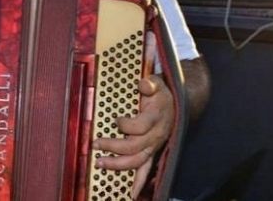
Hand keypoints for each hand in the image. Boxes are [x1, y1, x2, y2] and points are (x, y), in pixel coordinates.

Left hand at [93, 74, 173, 198]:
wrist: (176, 106)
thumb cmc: (162, 94)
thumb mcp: (158, 83)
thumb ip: (151, 83)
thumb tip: (144, 84)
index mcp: (155, 118)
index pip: (139, 127)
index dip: (125, 125)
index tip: (116, 120)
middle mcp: (156, 135)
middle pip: (134, 147)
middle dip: (113, 147)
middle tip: (95, 144)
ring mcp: (154, 146)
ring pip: (137, 161)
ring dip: (118, 165)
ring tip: (100, 163)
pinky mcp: (152, 152)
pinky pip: (146, 169)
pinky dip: (139, 182)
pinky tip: (132, 194)